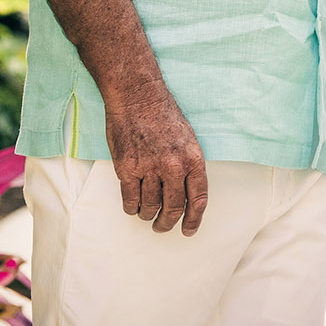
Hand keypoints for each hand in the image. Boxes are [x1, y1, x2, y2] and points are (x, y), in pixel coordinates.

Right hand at [105, 87, 208, 235]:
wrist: (137, 96)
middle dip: (167, 223)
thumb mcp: (188, 138)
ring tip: (146, 214)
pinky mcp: (127, 168)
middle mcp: (173, 166)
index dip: (194, 220)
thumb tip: (186, 192)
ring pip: (150, 207)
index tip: (189, 230)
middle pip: (173, 209)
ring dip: (148, 215)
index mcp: (193, 159)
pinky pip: (130, 200)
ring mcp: (150, 168)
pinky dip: (132, 208)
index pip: (198, 200)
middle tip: (162, 226)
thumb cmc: (162, 114)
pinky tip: (133, 205)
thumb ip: (188, 165)